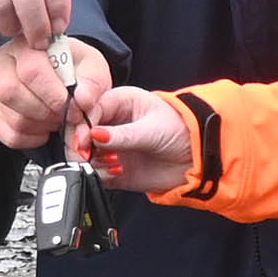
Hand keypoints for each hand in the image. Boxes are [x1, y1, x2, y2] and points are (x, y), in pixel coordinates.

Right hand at [0, 33, 115, 145]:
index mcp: (26, 45)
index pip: (30, 69)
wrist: (66, 82)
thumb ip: (92, 83)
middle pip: (11, 92)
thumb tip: (82, 100)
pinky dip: (33, 139)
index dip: (53, 94)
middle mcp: (3, 63)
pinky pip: (10, 135)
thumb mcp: (92, 68)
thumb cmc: (76, 71)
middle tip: (65, 115)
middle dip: (46, 111)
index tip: (73, 107)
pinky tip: (45, 127)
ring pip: (13, 118)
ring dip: (42, 126)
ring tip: (57, 119)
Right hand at [71, 82, 195, 195]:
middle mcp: (109, 123)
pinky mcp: (111, 167)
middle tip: (88, 155)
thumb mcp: (151, 130)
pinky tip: (115, 171)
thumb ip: (122, 135)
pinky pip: (93, 172)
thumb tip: (94, 136)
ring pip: (82, 153)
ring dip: (90, 161)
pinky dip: (98, 174)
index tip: (85, 139)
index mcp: (118, 102)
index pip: (88, 109)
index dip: (83, 124)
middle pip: (79, 132)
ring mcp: (109, 146)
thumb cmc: (181, 132)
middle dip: (81, 145)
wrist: (197, 159)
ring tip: (111, 163)